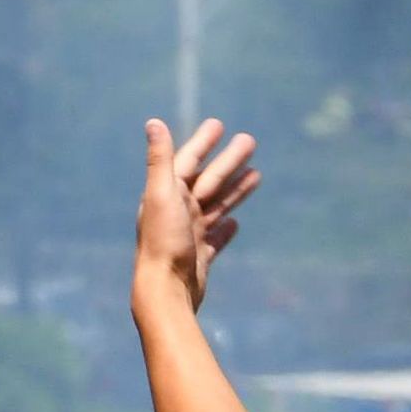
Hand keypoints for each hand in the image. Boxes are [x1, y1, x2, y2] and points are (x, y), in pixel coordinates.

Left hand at [135, 117, 261, 311]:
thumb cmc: (163, 241)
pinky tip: (235, 222)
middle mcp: (178, 211)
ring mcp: (190, 234)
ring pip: (217, 205)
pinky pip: (216, 237)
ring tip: (257, 174)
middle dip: (229, 160)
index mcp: (168, 193)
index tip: (219, 125)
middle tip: (251, 141)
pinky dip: (226, 228)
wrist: (166, 290)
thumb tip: (153, 122)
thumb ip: (159, 159)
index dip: (203, 142)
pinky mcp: (200, 256)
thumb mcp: (162, 194)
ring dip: (236, 189)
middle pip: (209, 179)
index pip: (189, 160)